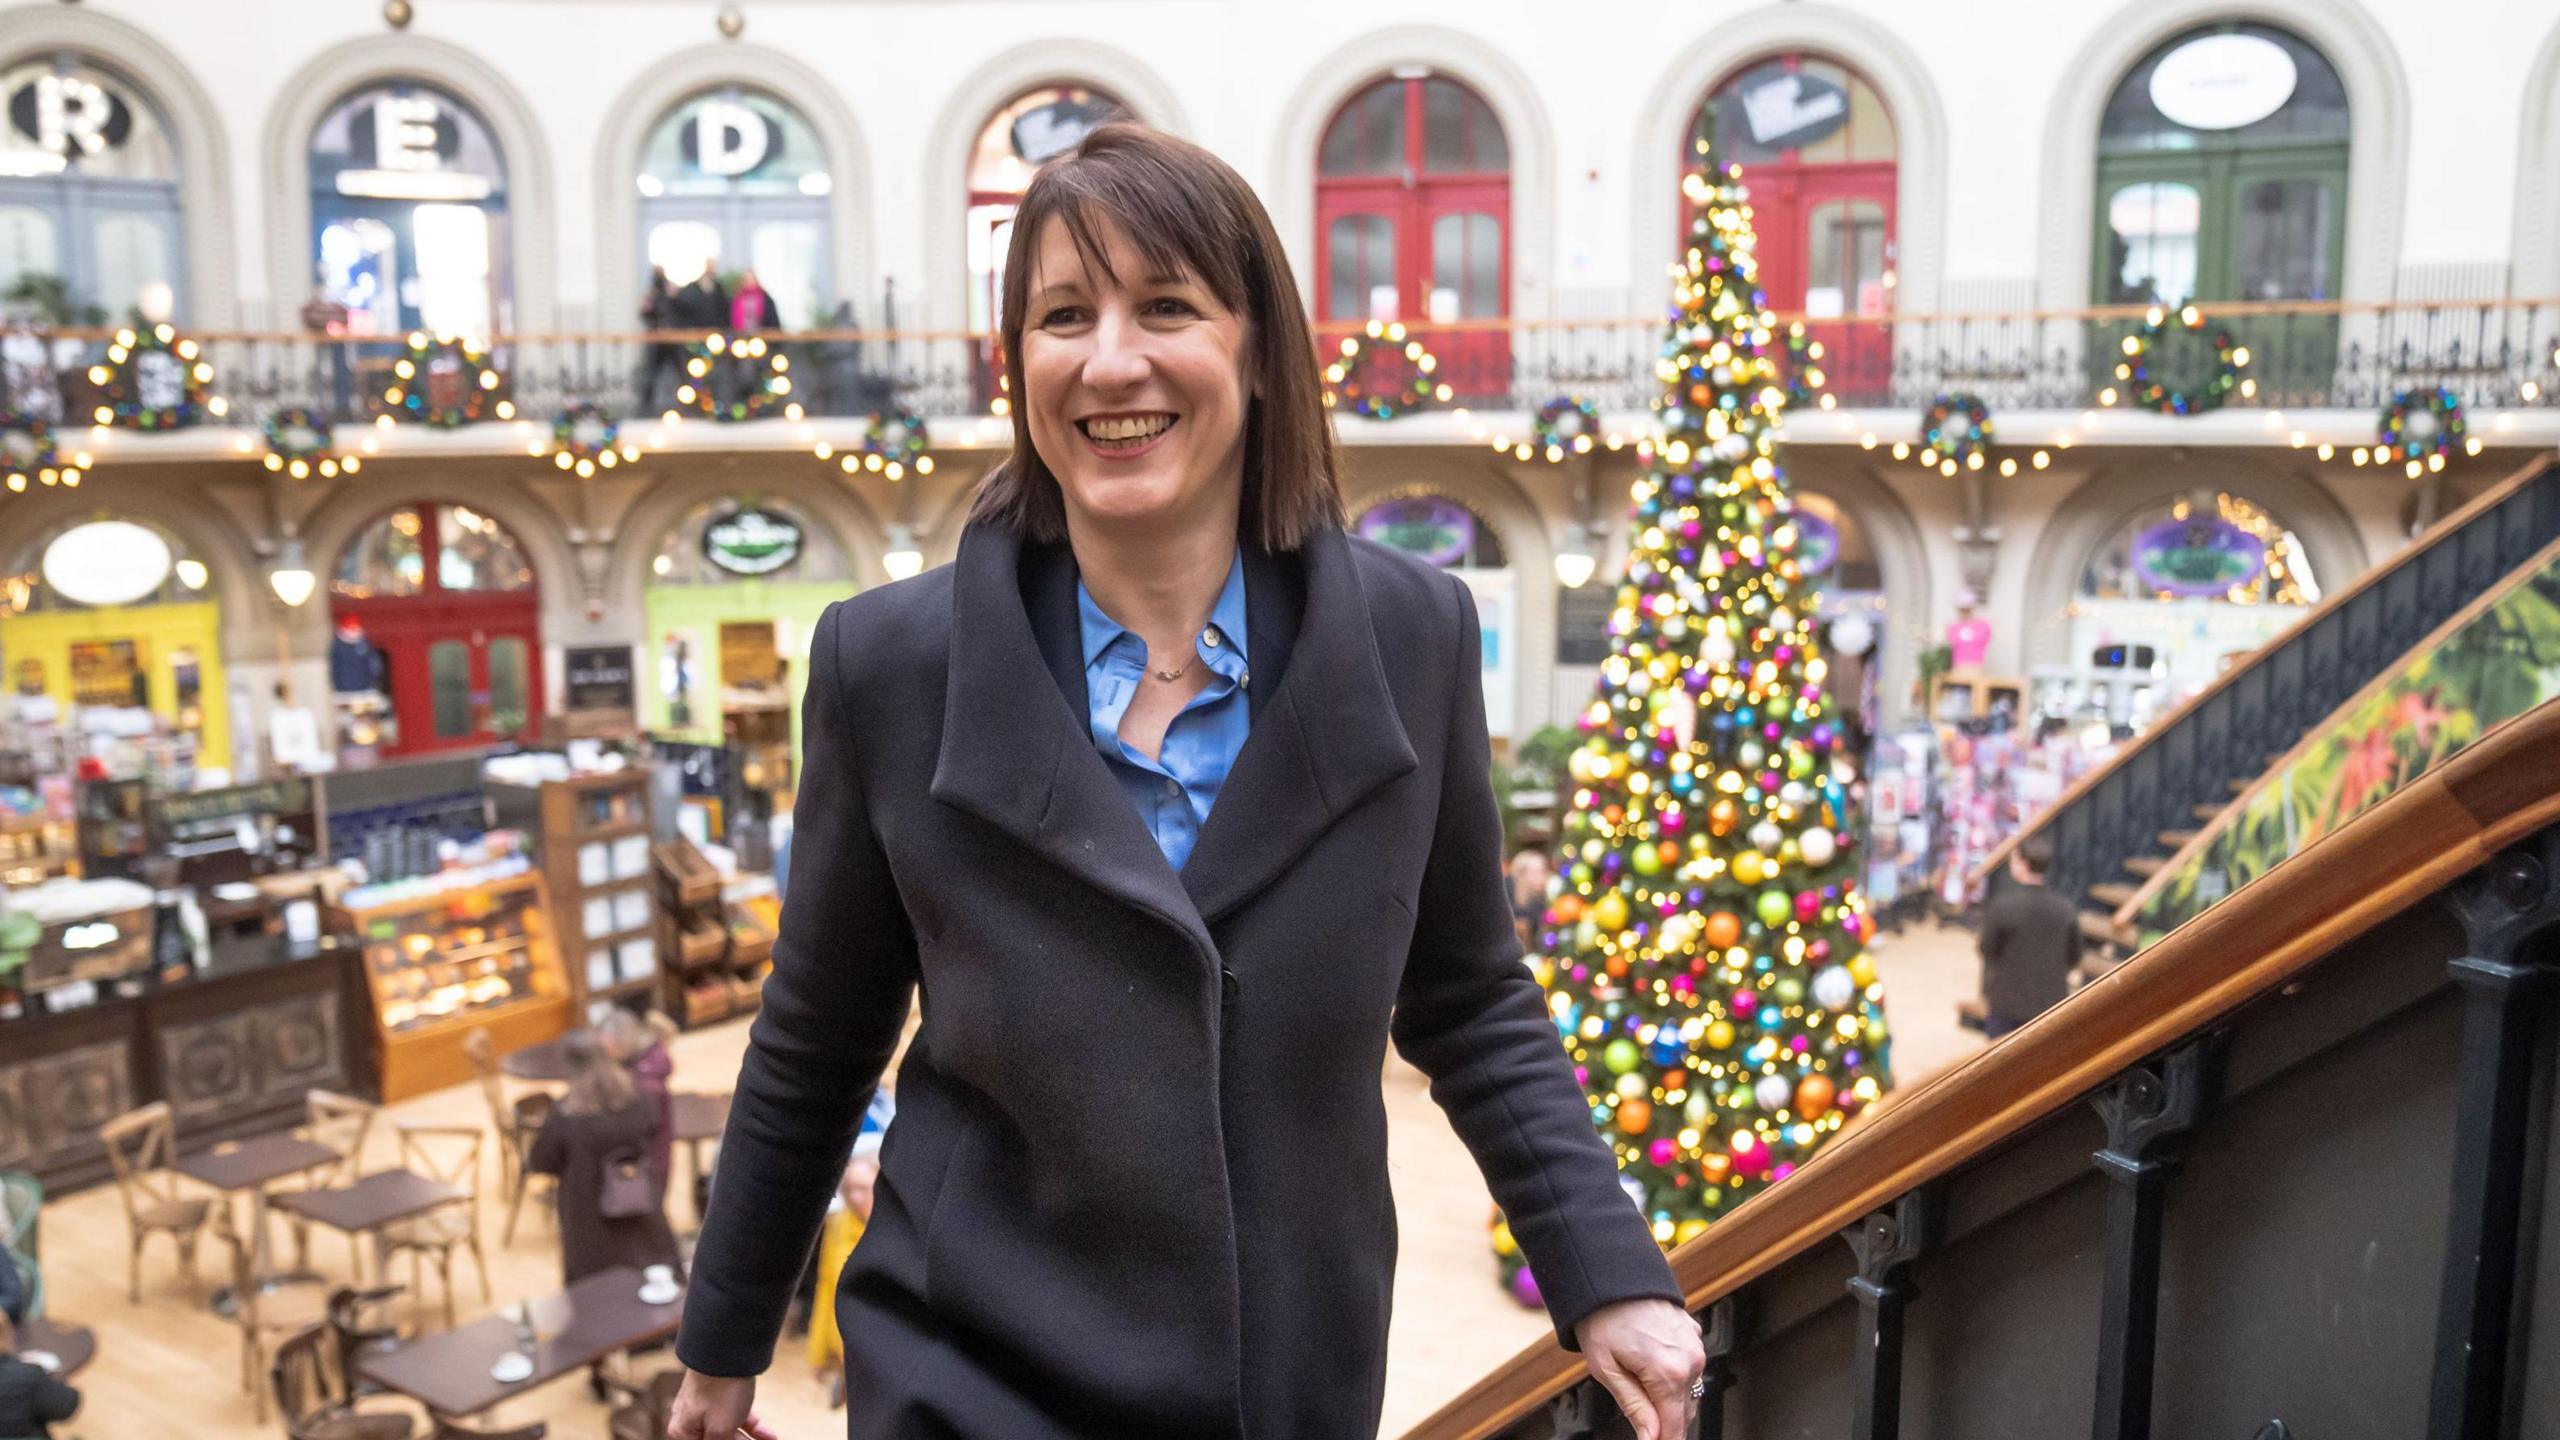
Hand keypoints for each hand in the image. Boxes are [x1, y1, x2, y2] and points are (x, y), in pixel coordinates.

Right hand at [668, 1371, 778, 1439]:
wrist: (727, 1348)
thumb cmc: (719, 1390)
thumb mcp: (721, 1429)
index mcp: (682, 1432)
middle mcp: (689, 1420)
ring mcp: (704, 1406)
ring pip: (729, 1431)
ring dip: (749, 1439)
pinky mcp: (719, 1395)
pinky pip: (735, 1417)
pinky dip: (751, 1426)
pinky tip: (769, 1435)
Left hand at [1576, 1298, 1704, 1439]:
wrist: (1611, 1274)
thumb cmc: (1602, 1318)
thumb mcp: (1607, 1369)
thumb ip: (1634, 1407)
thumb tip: (1652, 1438)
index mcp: (1669, 1373)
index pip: (1674, 1429)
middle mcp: (1690, 1361)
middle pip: (1683, 1414)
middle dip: (1664, 1423)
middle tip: (1640, 1421)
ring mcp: (1695, 1346)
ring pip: (1688, 1391)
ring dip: (1668, 1398)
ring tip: (1637, 1382)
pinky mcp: (1694, 1334)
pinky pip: (1689, 1367)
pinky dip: (1674, 1374)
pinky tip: (1649, 1362)